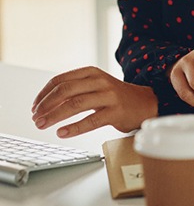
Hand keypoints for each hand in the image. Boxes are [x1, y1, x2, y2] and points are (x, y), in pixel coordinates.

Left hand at [31, 66, 157, 137]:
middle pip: (65, 90)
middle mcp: (100, 81)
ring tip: (43, 125)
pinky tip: (62, 133)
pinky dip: (73, 128)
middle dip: (46, 105)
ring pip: (75, 104)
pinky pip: (91, 121)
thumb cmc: (116, 96)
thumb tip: (48, 103)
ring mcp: (108, 96)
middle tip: (36, 117)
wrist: (145, 102)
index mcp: (91, 72)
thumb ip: (76, 90)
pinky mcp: (115, 112)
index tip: (35, 106)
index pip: (61, 80)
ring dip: (55, 116)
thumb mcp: (96, 86)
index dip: (44, 93)